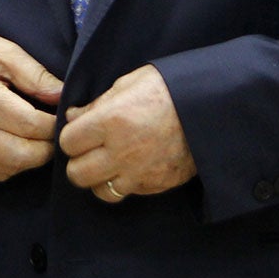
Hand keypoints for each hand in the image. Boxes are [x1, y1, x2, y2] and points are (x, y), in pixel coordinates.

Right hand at [0, 28, 63, 182]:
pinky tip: (14, 148)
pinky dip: (9, 167)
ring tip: (36, 140)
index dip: (53, 124)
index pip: (29, 124)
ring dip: (29, 160)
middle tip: (53, 132)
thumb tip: (61, 96)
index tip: (61, 115)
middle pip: (20, 155)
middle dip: (46, 148)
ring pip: (6, 169)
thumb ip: (33, 73)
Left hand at [59, 65, 195, 203]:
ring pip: (101, 192)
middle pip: (77, 174)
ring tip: (109, 164)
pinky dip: (126, 183)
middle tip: (90, 151)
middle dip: (79, 162)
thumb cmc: (167, 88)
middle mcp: (122, 151)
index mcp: (110, 121)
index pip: (68, 143)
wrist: (211, 106)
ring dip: (100, 179)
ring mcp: (141, 172)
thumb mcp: (127, 84)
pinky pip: (129, 193)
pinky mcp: (158, 184)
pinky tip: (133, 166)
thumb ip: (96, 104)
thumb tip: (73, 117)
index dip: (71, 137)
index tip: (80, 132)